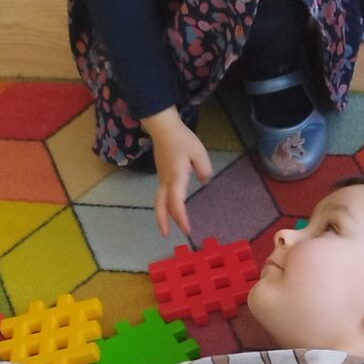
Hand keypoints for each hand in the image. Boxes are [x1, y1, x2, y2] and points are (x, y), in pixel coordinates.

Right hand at [145, 112, 208, 237]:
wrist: (163, 128)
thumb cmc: (182, 139)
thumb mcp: (199, 152)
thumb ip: (203, 169)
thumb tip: (204, 181)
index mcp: (176, 177)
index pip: (176, 201)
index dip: (181, 217)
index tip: (186, 228)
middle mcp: (166, 180)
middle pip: (161, 204)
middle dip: (163, 221)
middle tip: (166, 235)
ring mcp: (162, 178)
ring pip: (159, 200)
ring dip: (162, 215)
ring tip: (166, 227)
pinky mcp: (162, 175)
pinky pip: (162, 194)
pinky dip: (164, 205)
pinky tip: (170, 209)